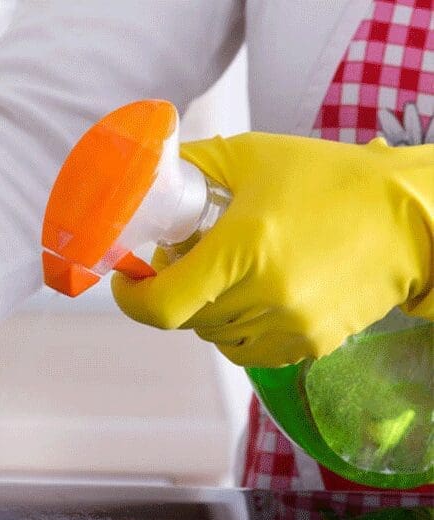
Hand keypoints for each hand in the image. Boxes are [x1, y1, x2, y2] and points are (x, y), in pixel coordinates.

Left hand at [112, 133, 432, 366]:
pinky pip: (250, 350)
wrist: (411, 217)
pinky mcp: (311, 344)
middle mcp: (265, 296)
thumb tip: (141, 175)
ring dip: (205, 311)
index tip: (127, 279)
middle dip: (172, 291)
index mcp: (243, 250)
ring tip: (225, 273)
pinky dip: (238, 328)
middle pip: (185, 319)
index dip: (131, 298)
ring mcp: (291, 326)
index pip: (162, 305)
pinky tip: (254, 293)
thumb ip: (190, 165)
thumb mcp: (251, 156)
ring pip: (215, 336)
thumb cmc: (330, 179)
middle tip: (182, 259)